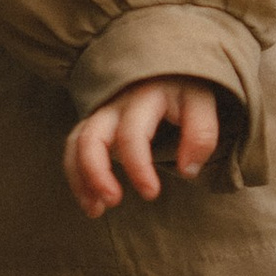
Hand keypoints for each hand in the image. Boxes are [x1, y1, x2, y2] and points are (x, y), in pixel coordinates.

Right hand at [62, 77, 223, 217]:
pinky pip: (74, 149)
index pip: (132, 134)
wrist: (168, 64)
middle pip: (91, 137)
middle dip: (96, 173)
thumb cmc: (186, 89)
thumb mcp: (201, 103)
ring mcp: (100, 114)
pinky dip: (76, 176)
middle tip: (113, 201)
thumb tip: (187, 170)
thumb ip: (201, 134)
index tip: (151, 193)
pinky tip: (91, 202)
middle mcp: (114, 104)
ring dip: (81, 179)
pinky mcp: (94, 124)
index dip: (138, 167)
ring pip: (76, 145)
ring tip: (95, 211)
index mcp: (144, 97)